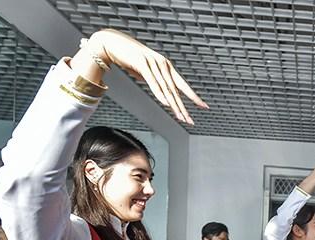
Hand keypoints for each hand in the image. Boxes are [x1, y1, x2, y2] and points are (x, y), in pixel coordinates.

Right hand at [87, 29, 207, 123]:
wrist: (111, 43)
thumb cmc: (128, 57)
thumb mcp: (145, 72)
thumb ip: (154, 81)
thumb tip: (160, 93)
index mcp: (166, 66)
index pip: (182, 85)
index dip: (193, 96)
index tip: (204, 106)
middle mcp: (163, 64)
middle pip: (175, 91)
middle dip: (184, 107)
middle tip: (190, 121)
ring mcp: (154, 63)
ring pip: (166, 89)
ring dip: (174, 105)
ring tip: (181, 117)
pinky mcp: (143, 63)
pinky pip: (153, 82)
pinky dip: (160, 93)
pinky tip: (166, 103)